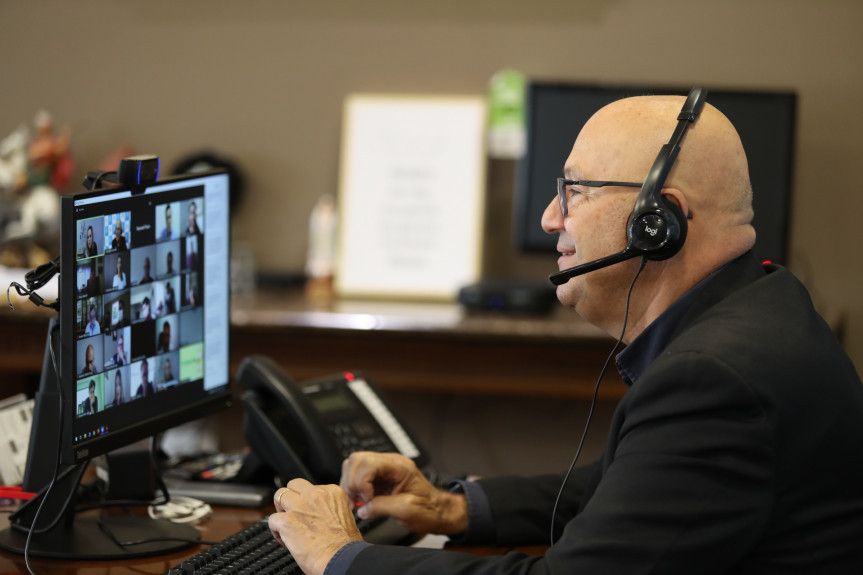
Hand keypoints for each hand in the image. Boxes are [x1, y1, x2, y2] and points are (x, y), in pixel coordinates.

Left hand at [268, 478, 362, 574]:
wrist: (340, 559)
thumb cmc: (345, 545)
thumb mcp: (344, 516)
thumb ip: (329, 508)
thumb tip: (318, 513)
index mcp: (332, 492)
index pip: (311, 487)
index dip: (307, 501)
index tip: (309, 513)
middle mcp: (315, 494)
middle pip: (293, 485)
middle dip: (291, 497)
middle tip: (293, 513)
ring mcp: (299, 506)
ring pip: (279, 496)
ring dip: (281, 510)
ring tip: (287, 524)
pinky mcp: (287, 521)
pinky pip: (272, 519)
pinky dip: (276, 530)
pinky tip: (285, 540)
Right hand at [340, 452, 467, 535]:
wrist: (437, 512)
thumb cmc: (428, 510)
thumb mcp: (407, 511)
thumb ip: (382, 507)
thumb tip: (362, 509)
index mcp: (400, 467)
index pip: (368, 463)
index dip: (361, 482)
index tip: (367, 500)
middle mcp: (390, 463)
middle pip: (357, 460)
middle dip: (352, 482)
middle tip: (357, 502)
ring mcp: (383, 468)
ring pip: (353, 465)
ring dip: (350, 484)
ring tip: (358, 502)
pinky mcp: (378, 477)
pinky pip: (357, 474)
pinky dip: (353, 487)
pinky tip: (360, 501)